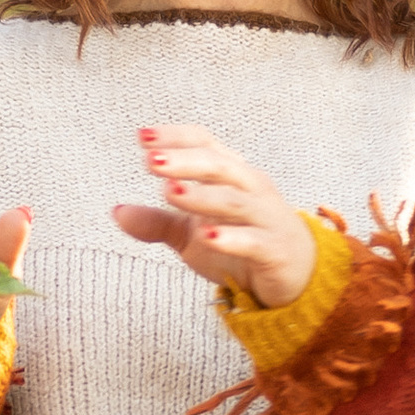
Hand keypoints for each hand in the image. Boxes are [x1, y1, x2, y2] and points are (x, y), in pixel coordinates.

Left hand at [112, 124, 315, 307]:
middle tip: (150, 160)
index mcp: (232, 176)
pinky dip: (231, 238)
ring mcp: (266, 218)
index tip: (142, 137)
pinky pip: (253, 241)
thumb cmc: (242, 244)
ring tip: (170, 193)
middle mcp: (251, 189)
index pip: (206, 144)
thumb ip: (157, 222)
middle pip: (219, 166)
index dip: (176, 138)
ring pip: (234, 201)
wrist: (298, 277)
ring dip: (201, 196)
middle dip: (184, 162)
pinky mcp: (274, 251)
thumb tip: (116, 212)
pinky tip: (208, 237)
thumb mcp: (192, 234)